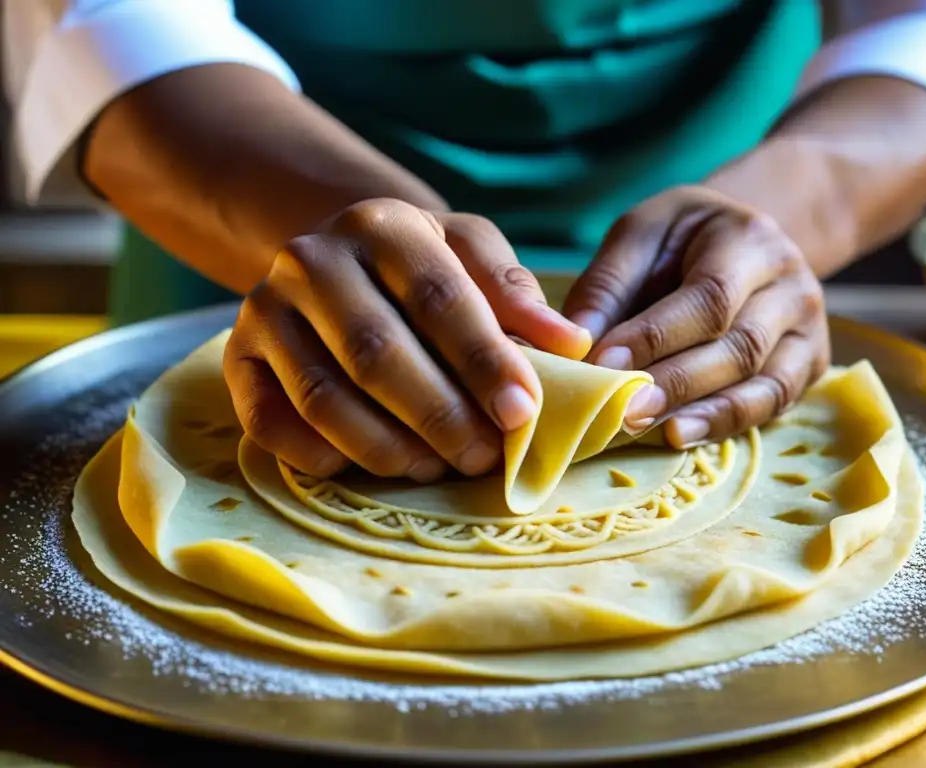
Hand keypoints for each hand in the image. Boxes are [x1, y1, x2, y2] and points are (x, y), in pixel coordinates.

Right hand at [224, 198, 589, 480]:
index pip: (438, 297)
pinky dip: (321, 456)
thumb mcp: (469, 254)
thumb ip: (515, 293)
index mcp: (382, 225)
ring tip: (436, 468)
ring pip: (323, 396)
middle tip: (483, 457)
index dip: (483, 360)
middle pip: (377, 352)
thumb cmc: (418, 267)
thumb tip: (568, 345)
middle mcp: (312, 259)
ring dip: (386, 446)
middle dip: (439, 415)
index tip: (524, 412)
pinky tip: (369, 468)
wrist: (337, 262)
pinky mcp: (234, 357)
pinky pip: (269, 423)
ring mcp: (263, 309)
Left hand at [563, 187, 828, 449]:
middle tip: (623, 410)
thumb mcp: (641, 235)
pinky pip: (772, 403)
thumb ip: (609, 285)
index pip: (709, 296)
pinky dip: (726, 424)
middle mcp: (792, 284)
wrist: (745, 240)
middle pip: (740, 346)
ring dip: (701, 411)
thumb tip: (574, 343)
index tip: (603, 363)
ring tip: (646, 428)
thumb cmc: (681, 240)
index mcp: (750, 239)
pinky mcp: (809, 364)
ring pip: (762, 381)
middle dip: (676, 382)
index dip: (656, 336)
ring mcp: (807, 329)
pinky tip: (680, 434)